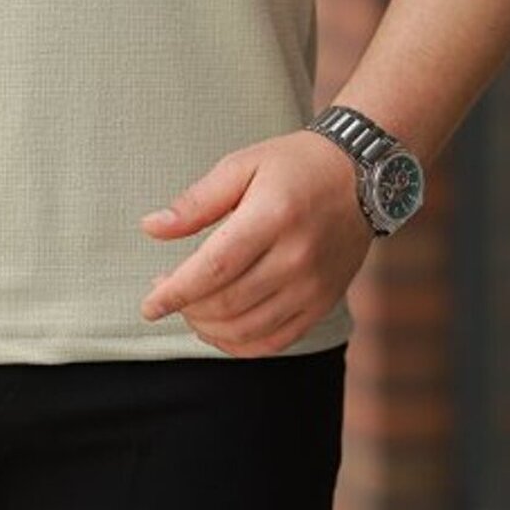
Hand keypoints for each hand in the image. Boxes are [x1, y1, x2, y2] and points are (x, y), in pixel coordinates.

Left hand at [138, 130, 375, 355]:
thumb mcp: (241, 165)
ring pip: (249, 329)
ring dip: (208, 328)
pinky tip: (219, 329)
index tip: (148, 304)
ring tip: (190, 309)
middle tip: (166, 293)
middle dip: (187, 308)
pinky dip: (240, 344)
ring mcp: (314, 285)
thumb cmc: (294, 166)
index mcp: (272, 216)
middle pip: (228, 302)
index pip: (215, 268)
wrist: (361, 176)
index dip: (176, 292)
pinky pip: (276, 341)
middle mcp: (297, 257)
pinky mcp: (323, 303)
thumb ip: (196, 202)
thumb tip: (151, 228)